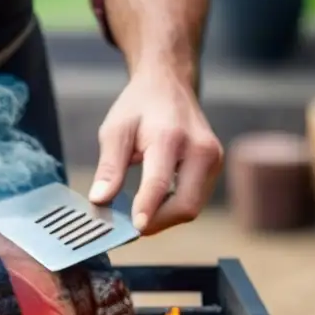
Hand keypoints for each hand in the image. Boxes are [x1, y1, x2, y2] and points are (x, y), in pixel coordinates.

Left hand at [88, 66, 222, 234]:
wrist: (169, 85)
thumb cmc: (139, 106)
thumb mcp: (115, 131)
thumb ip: (109, 167)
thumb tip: (99, 199)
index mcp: (170, 137)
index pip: (160, 182)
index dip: (147, 209)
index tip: (135, 229)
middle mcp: (200, 149)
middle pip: (185, 205)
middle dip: (157, 222)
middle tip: (130, 226)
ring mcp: (213, 159)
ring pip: (192, 207)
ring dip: (164, 217)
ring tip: (139, 212)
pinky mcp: (214, 166)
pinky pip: (195, 199)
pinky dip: (173, 208)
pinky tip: (154, 203)